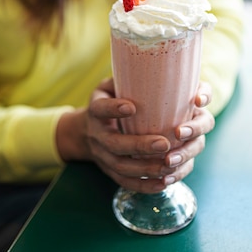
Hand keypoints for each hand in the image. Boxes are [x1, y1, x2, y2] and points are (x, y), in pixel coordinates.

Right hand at [83, 79, 213, 193]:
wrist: (82, 132)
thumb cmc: (106, 102)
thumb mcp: (107, 87)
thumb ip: (124, 80)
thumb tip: (155, 65)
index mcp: (95, 111)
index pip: (100, 108)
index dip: (113, 108)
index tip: (131, 106)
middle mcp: (97, 135)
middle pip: (115, 144)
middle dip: (140, 146)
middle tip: (164, 143)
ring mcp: (102, 156)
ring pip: (122, 166)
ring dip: (147, 168)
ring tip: (169, 165)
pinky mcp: (110, 171)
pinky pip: (126, 181)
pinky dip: (145, 185)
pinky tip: (164, 182)